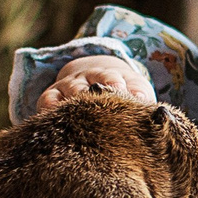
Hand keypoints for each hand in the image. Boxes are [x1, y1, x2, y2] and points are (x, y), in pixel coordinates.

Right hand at [36, 54, 156, 110]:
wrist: (96, 76)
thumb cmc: (122, 89)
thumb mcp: (135, 89)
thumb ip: (140, 96)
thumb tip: (150, 107)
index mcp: (108, 76)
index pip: (110, 77)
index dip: (114, 84)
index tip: (120, 91)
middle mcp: (86, 79)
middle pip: (84, 85)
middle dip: (90, 95)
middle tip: (96, 107)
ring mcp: (68, 87)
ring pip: (68, 92)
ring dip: (72, 103)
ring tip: (76, 118)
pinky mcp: (52, 96)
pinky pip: (46, 101)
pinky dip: (48, 109)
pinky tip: (50, 121)